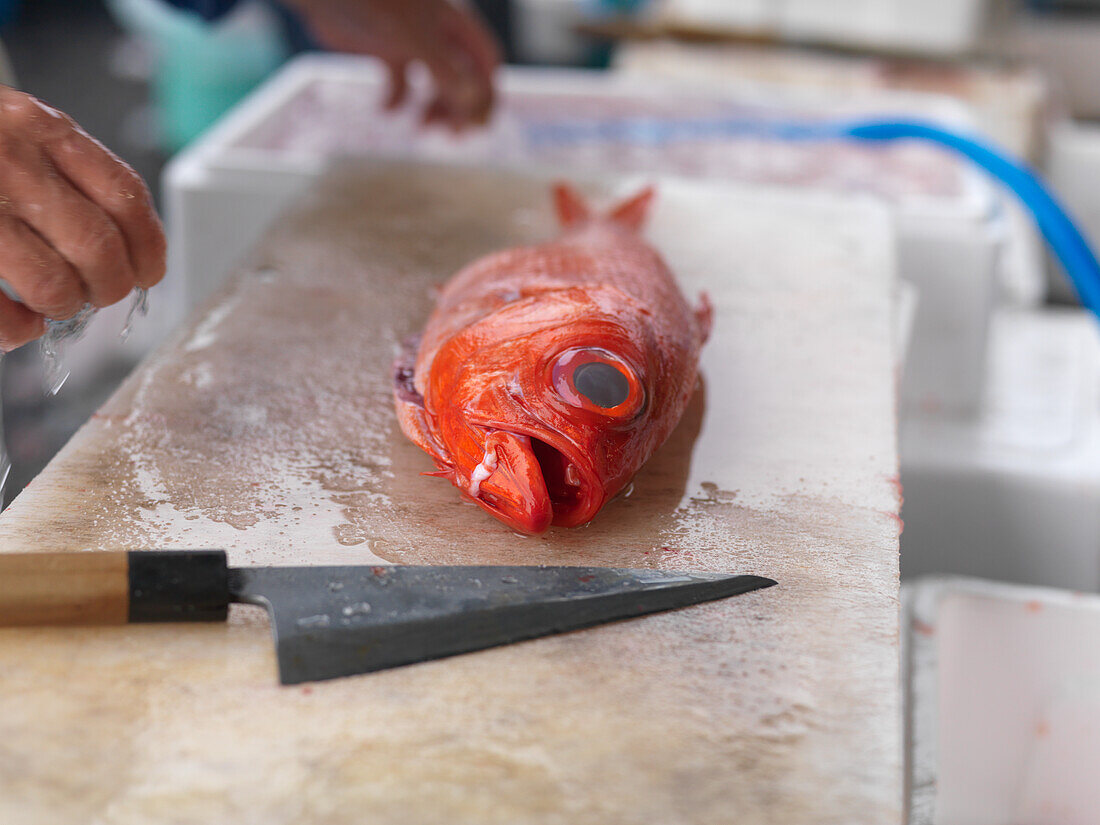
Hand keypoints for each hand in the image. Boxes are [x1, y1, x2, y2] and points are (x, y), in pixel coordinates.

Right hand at [0, 87, 165, 351]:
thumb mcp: (15, 126)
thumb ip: (66, 168)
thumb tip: (133, 247)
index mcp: (40, 128)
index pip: (126, 198)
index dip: (148, 248)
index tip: (147, 271)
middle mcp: (8, 161)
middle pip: (99, 249)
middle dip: (109, 286)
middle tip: (95, 293)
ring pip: (54, 285)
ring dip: (63, 307)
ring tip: (52, 304)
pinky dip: (17, 331)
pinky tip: (19, 326)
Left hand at [279, 0, 499, 129]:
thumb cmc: (372, 2)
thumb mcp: (412, 36)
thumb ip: (444, 66)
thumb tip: (471, 99)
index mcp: (453, 23)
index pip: (485, 62)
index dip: (486, 93)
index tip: (477, 126)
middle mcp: (436, 32)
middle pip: (462, 77)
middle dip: (459, 108)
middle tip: (451, 137)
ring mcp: (410, 41)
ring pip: (434, 83)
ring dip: (432, 109)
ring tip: (420, 129)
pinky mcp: (385, 48)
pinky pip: (399, 83)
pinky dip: (395, 100)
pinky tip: (382, 111)